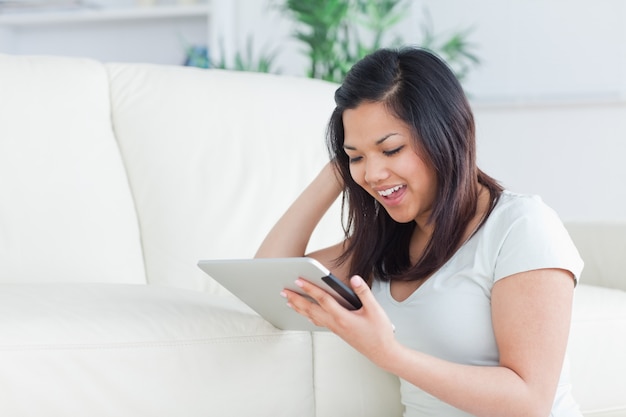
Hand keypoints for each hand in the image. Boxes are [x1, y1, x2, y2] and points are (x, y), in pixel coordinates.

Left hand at [281, 275, 397, 365]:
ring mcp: (334, 328)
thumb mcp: (375, 310)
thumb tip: (354, 279)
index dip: (310, 288)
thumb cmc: (379, 332)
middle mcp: (335, 323)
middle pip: (310, 309)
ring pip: (312, 316)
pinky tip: (305, 314)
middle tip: (283, 291)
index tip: (298, 280)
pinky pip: (318, 321)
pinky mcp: (337, 331)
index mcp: (342, 317)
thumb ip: (364, 292)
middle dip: (296, 299)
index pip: (322, 299)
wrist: (382, 352)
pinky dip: (308, 315)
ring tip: (288, 301)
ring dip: (299, 308)